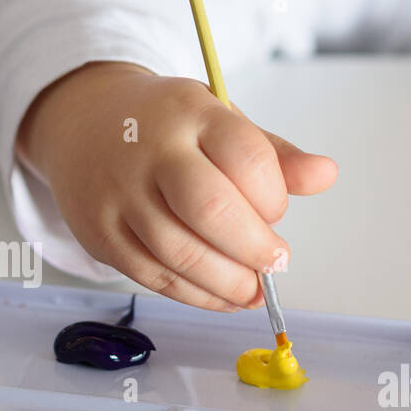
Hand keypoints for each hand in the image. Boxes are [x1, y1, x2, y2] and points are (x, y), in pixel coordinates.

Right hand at [16, 62, 337, 309]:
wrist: (83, 123)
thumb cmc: (169, 129)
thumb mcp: (222, 124)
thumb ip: (275, 156)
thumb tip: (327, 174)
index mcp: (190, 114)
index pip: (245, 157)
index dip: (273, 195)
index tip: (277, 211)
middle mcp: (150, 152)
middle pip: (210, 210)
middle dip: (254, 248)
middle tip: (276, 262)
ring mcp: (120, 196)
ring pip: (180, 253)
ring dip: (228, 282)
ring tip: (254, 290)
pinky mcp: (102, 235)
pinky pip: (155, 277)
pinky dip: (197, 296)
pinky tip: (223, 296)